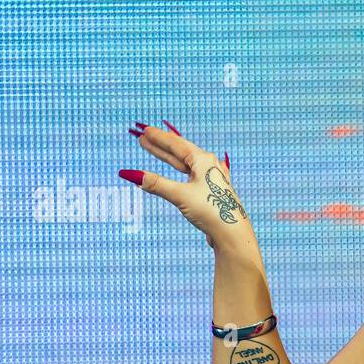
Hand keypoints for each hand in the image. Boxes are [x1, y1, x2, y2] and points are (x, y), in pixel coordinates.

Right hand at [119, 120, 246, 248]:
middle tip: (143, 136)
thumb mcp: (180, 195)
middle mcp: (209, 166)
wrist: (233, 233)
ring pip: (184, 164)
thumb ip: (156, 184)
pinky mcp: (211, 192)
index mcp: (204, 161)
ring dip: (167, 158)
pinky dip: (177, 172)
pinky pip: (190, 175)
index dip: (159, 138)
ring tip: (153, 149)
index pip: (176, 144)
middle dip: (160, 145)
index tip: (145, 130)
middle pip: (180, 151)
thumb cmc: (211, 211)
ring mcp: (211, 178)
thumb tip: (130, 175)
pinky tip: (178, 169)